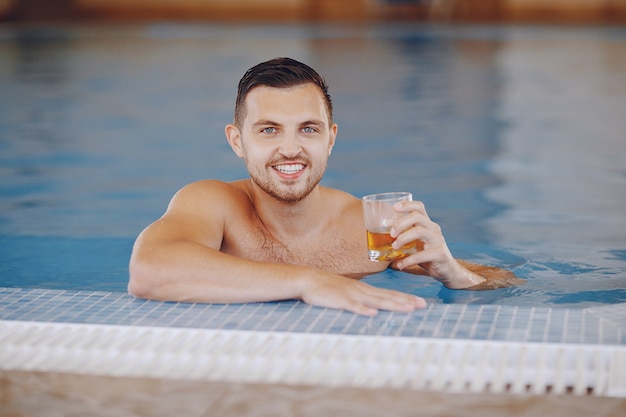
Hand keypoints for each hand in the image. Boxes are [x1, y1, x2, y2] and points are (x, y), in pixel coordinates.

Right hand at [299, 271, 425, 315]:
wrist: (308, 280)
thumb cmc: (328, 287)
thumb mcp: (348, 291)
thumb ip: (361, 299)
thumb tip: (375, 308)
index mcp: (364, 290)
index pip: (389, 294)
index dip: (405, 298)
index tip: (420, 302)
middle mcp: (362, 291)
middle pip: (387, 297)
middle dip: (405, 301)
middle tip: (422, 305)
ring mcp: (351, 295)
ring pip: (375, 301)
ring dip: (392, 304)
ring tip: (407, 308)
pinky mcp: (339, 300)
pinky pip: (352, 306)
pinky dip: (362, 310)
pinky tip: (372, 314)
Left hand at [388, 200, 485, 288]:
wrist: (447, 271)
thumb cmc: (427, 255)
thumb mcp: (415, 243)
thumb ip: (403, 236)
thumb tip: (381, 231)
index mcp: (427, 224)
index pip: (419, 207)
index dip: (407, 204)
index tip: (394, 207)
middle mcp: (434, 229)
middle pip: (417, 217)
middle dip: (400, 223)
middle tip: (391, 234)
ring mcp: (438, 240)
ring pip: (419, 231)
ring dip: (403, 238)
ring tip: (394, 247)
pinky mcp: (440, 254)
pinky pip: (422, 255)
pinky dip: (408, 260)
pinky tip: (400, 265)